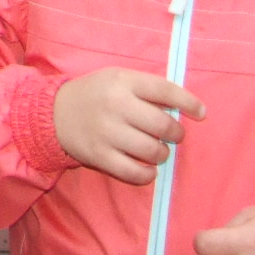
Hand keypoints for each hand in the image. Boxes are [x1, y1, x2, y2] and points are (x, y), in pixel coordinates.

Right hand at [52, 68, 203, 183]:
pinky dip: (147, 174)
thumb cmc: (94, 95)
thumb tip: (184, 108)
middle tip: (174, 136)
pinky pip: (134, 172)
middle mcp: (115, 105)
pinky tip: (147, 169)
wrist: (53, 114)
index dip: (188, 102)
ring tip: (158, 151)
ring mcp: (106, 132)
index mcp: (122, 81)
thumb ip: (147, 89)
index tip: (201, 113)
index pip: (164, 90)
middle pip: (163, 125)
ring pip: (152, 150)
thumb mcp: (117, 79)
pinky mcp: (99, 156)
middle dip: (176, 134)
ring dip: (162, 154)